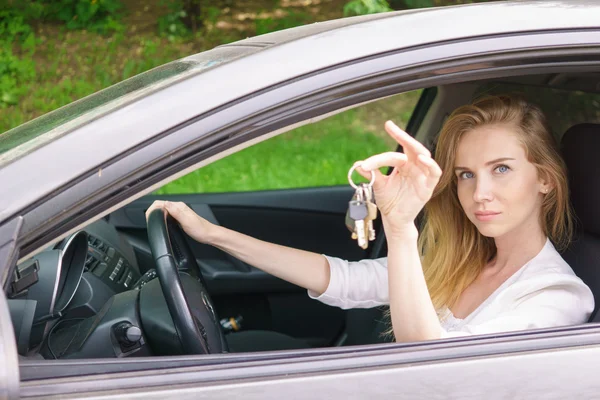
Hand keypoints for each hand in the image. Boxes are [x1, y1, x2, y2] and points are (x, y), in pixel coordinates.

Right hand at [145, 200, 216, 244]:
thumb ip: (176, 212)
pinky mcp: (180, 218)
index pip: (160, 203)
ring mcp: (179, 213)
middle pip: (161, 206)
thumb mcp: (187, 221)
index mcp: (179, 206)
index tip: (148, 217)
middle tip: (149, 221)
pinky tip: (162, 224)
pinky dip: (162, 218)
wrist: (209, 235)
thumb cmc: (200, 229)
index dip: (152, 209)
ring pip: (164, 211)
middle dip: (152, 212)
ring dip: (157, 215)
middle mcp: (178, 208)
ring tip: (152, 222)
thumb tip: (165, 204)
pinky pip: (168, 216)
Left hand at [354, 121, 441, 235]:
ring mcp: (422, 176)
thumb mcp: (378, 185)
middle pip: (412, 147)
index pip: (394, 154)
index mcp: (403, 164)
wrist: (394, 219)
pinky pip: (435, 173)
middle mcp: (414, 167)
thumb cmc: (389, 201)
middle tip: (391, 127)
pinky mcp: (428, 187)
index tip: (368, 158)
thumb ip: (371, 174)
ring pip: (425, 156)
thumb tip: (357, 164)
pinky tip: (421, 160)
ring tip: (406, 141)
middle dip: (402, 136)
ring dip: (416, 148)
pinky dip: (430, 165)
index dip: (380, 156)